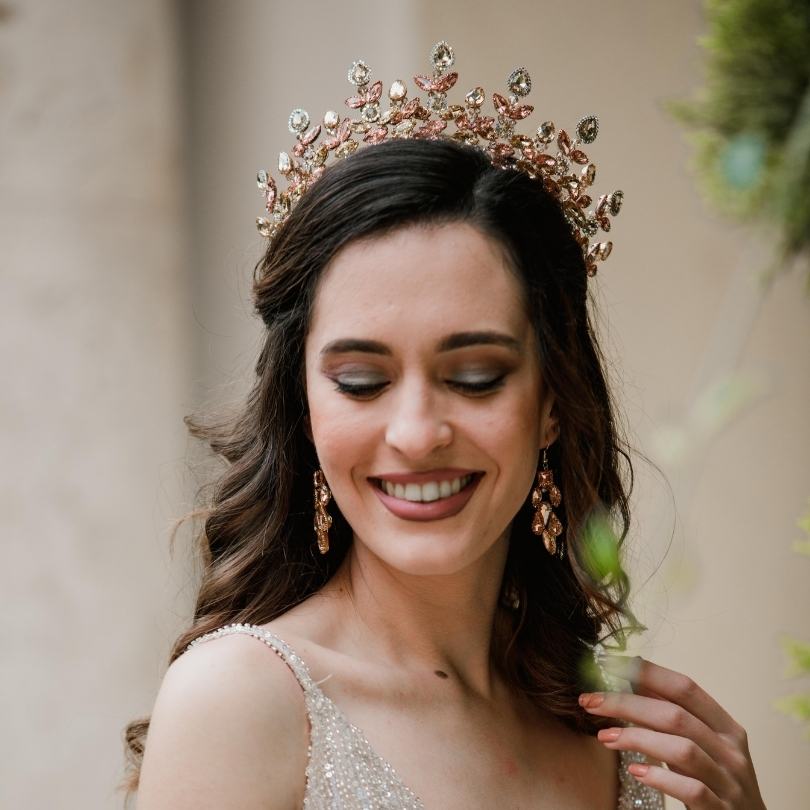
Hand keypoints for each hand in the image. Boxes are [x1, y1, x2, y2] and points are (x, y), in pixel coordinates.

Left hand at [579, 656, 766, 808]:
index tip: (610, 665)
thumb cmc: (715, 781)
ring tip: (604, 736)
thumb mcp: (699, 744)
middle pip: (675, 715)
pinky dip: (661, 777)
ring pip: (681, 749)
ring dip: (637, 738)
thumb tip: (631, 677)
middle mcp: (730, 750)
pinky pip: (691, 789)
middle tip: (590, 701)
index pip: (685, 688)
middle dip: (627, 704)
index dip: (647, 672)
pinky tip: (636, 772)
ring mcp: (729, 782)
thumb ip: (672, 716)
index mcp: (726, 726)